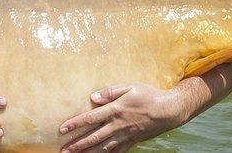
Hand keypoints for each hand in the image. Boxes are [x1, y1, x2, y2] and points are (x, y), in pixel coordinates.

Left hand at [58, 62, 231, 152]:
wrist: (169, 110)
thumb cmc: (148, 95)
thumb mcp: (130, 87)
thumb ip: (111, 91)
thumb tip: (93, 97)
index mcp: (115, 110)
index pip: (90, 118)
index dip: (75, 124)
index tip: (62, 129)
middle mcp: (118, 125)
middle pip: (93, 137)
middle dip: (77, 145)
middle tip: (63, 151)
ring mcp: (125, 136)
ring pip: (103, 148)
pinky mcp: (132, 142)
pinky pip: (116, 152)